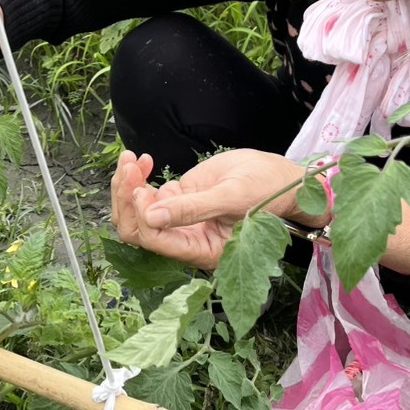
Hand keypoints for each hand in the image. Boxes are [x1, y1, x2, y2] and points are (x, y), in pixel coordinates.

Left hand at [111, 149, 309, 270]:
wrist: (284, 177)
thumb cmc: (269, 191)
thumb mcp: (232, 197)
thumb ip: (192, 208)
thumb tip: (152, 216)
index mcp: (202, 250)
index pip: (156, 241)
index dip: (143, 216)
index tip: (142, 188)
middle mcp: (187, 239)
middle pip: (138, 230)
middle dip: (126, 199)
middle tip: (128, 167)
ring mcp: (180, 218)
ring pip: (138, 212)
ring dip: (127, 185)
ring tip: (131, 159)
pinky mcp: (179, 199)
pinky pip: (147, 194)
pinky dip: (139, 177)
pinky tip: (145, 159)